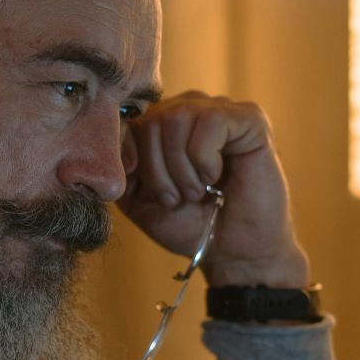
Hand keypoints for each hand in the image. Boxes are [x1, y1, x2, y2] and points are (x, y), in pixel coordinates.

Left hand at [118, 92, 310, 286]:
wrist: (231, 252)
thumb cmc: (188, 224)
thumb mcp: (137, 197)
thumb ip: (119, 165)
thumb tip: (109, 140)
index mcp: (163, 122)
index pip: (130, 120)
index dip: (130, 158)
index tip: (150, 193)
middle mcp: (191, 107)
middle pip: (151, 118)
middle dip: (157, 169)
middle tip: (177, 198)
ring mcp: (221, 109)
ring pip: (178, 116)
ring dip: (181, 168)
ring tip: (197, 191)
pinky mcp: (250, 118)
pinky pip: (211, 120)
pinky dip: (205, 159)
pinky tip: (217, 177)